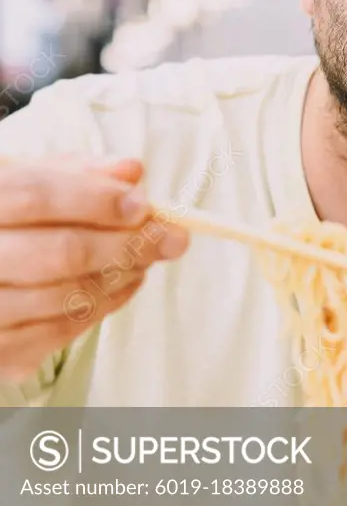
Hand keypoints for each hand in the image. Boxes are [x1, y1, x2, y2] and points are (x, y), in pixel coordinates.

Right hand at [0, 157, 188, 381]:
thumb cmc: (1, 218)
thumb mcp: (19, 181)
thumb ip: (72, 173)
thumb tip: (131, 171)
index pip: (35, 196)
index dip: (95, 199)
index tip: (144, 204)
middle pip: (59, 252)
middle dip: (127, 244)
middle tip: (171, 237)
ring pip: (67, 298)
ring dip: (122, 277)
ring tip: (148, 257)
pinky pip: (59, 334)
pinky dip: (102, 308)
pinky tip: (124, 285)